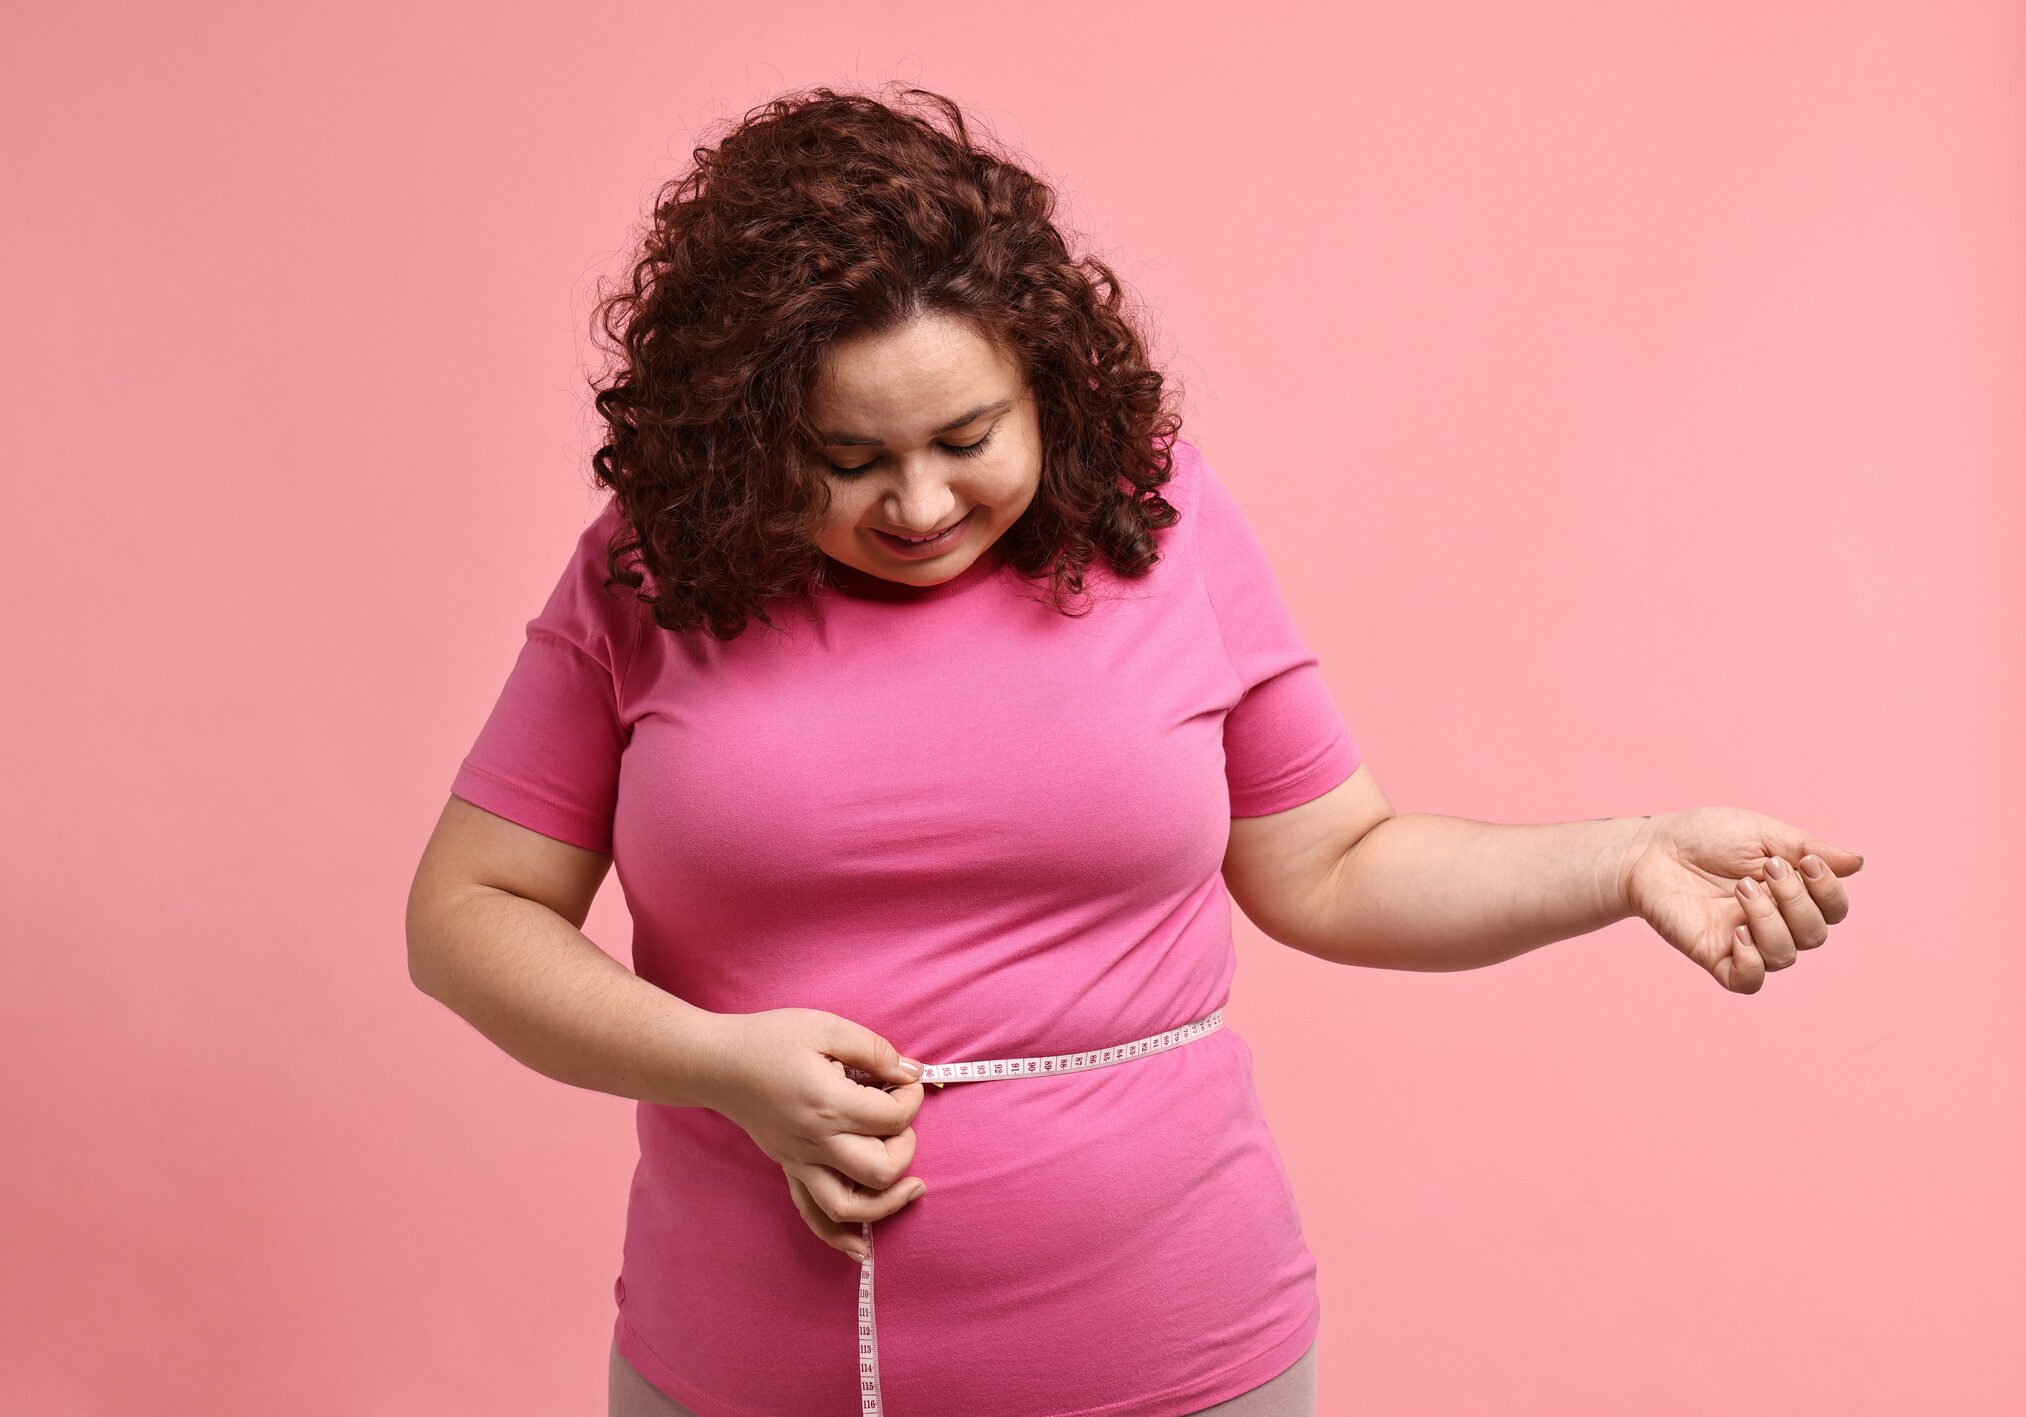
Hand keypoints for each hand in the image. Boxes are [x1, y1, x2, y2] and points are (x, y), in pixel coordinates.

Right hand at [691, 1008, 929, 1259]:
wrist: (717, 1063)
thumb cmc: (769, 1040)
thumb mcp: (826, 1027)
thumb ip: (874, 1051)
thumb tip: (912, 1073)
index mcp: (829, 1105)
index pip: (892, 1118)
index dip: (911, 1097)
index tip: (906, 1080)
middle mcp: (817, 1142)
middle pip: (881, 1171)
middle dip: (907, 1147)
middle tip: (900, 1118)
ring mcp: (800, 1161)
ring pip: (849, 1208)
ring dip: (887, 1204)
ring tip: (911, 1188)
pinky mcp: (790, 1167)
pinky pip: (813, 1214)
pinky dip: (839, 1237)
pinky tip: (860, 1248)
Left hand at [1619, 807, 1862, 993]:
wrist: (1651, 848)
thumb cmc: (1706, 836)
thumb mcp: (1759, 832)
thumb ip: (1806, 847)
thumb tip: (1858, 862)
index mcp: (1792, 893)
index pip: (1834, 909)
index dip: (1829, 891)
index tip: (1804, 862)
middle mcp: (1776, 921)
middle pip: (1815, 935)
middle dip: (1796, 901)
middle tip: (1764, 871)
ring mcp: (1746, 941)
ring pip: (1785, 956)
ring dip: (1770, 921)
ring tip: (1741, 889)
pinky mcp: (1715, 956)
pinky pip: (1749, 981)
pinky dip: (1752, 963)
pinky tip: (1737, 933)